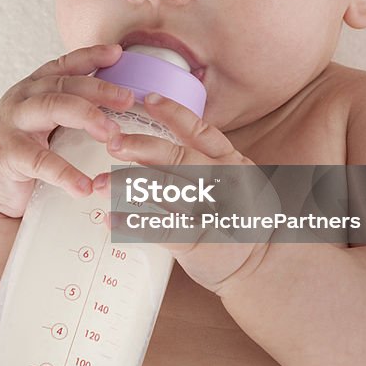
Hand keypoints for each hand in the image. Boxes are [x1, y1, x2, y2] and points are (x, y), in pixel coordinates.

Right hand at [0, 44, 134, 217]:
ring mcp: (12, 123)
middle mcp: (23, 98)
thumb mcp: (46, 121)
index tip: (117, 53)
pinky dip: (64, 173)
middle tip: (128, 100)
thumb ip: (73, 106)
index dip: (91, 56)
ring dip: (86, 117)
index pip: (65, 65)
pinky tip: (84, 185)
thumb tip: (123, 101)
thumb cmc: (24, 147)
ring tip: (112, 135)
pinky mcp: (6, 153)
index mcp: (36, 87)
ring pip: (52, 107)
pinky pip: (39, 160)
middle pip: (64, 84)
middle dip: (99, 89)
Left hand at [94, 92, 279, 294]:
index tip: (149, 100)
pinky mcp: (199, 240)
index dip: (174, 113)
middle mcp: (223, 181)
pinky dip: (134, 223)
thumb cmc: (242, 220)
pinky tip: (112, 219)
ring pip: (166, 189)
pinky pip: (161, 228)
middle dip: (142, 147)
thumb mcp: (235, 181)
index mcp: (231, 162)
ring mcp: (212, 210)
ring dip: (129, 184)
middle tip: (113, 143)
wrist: (265, 265)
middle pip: (178, 157)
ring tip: (100, 183)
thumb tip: (155, 148)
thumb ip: (205, 162)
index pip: (201, 131)